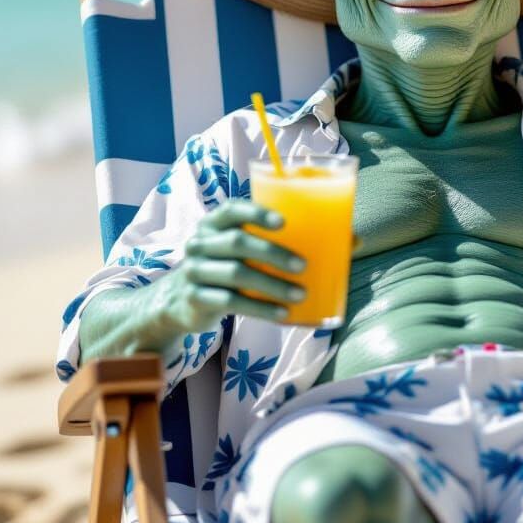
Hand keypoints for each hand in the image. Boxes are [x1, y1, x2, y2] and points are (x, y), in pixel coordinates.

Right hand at [173, 199, 306, 329]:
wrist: (181, 300)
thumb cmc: (224, 266)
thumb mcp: (236, 249)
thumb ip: (268, 239)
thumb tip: (342, 239)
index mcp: (212, 223)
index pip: (232, 209)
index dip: (257, 213)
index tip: (284, 222)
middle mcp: (199, 243)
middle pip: (237, 242)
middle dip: (273, 253)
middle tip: (303, 266)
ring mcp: (194, 271)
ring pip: (236, 274)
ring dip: (272, 285)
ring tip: (300, 294)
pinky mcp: (194, 298)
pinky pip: (231, 302)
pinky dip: (260, 308)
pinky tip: (281, 313)